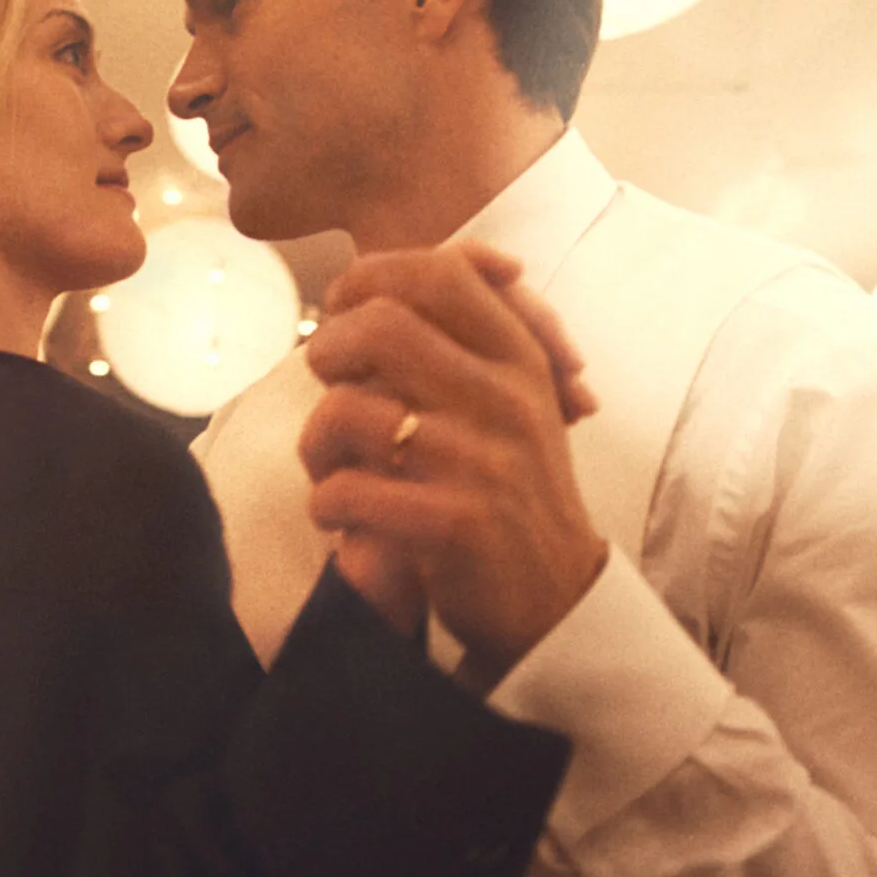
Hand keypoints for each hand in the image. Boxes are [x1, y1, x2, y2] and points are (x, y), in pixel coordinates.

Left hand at [300, 242, 608, 689]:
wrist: (559, 603)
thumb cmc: (510, 495)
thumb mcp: (511, 404)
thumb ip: (459, 341)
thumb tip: (364, 284)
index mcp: (520, 359)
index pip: (440, 272)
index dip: (370, 279)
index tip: (343, 311)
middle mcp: (506, 399)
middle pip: (381, 325)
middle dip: (329, 351)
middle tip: (328, 388)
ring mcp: (482, 461)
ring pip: (348, 411)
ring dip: (316, 445)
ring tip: (331, 471)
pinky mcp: (456, 524)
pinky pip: (346, 492)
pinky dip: (326, 505)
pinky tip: (343, 521)